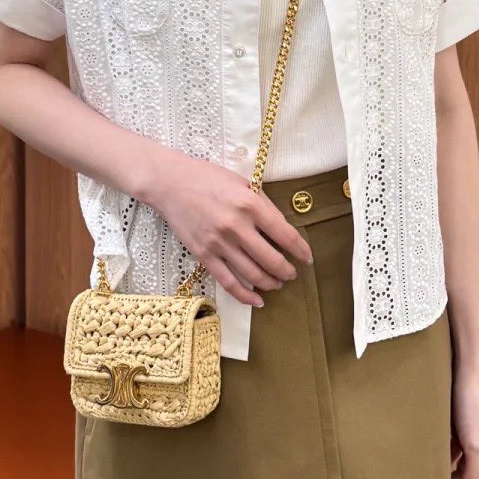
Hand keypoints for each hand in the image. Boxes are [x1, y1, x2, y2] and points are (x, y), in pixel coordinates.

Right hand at [140, 147, 314, 307]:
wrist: (170, 183)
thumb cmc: (209, 178)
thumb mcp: (243, 182)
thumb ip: (264, 205)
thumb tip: (283, 229)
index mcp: (250, 204)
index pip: (285, 234)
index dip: (301, 249)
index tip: (307, 257)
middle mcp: (236, 226)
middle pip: (271, 259)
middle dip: (287, 271)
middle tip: (293, 273)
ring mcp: (219, 243)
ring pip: (252, 275)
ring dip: (270, 283)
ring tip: (278, 283)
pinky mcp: (204, 255)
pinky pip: (228, 282)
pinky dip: (245, 296)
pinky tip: (257, 300)